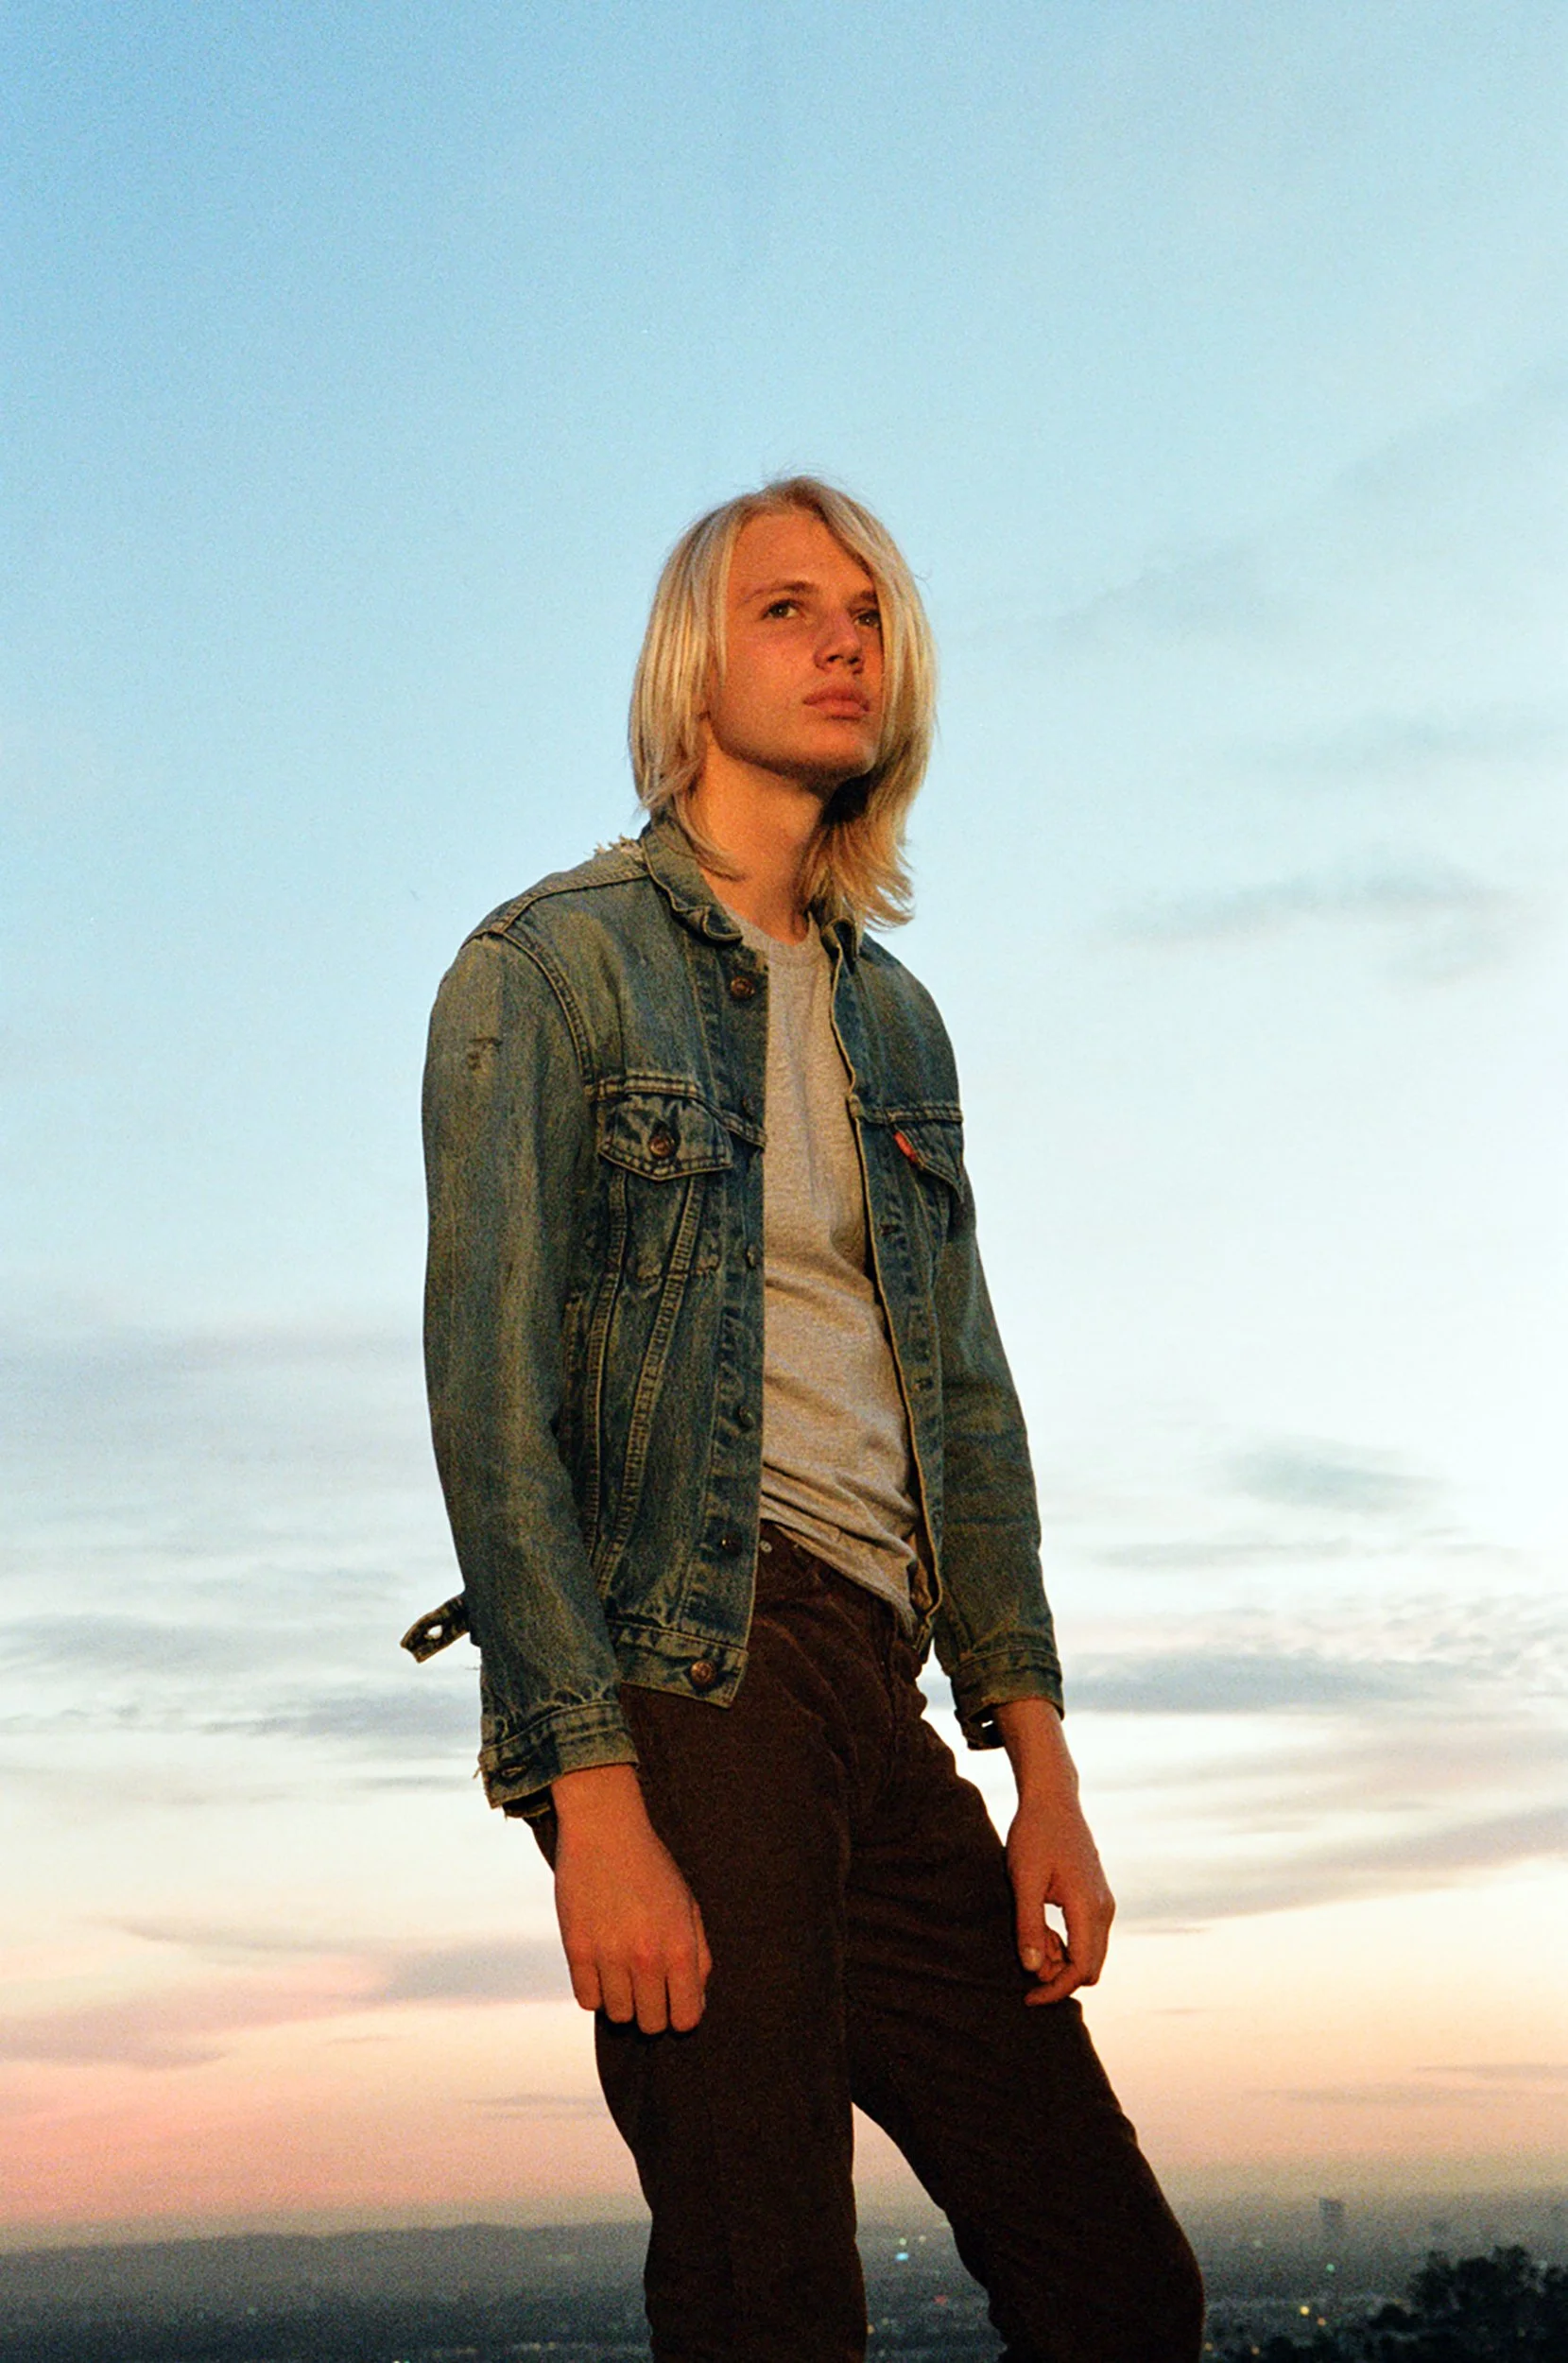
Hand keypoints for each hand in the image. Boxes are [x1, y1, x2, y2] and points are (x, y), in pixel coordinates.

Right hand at [550, 1764, 711, 2032]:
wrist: (605, 1829)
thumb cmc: (652, 1868)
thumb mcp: (689, 1906)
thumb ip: (698, 1957)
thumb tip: (695, 2004)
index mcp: (680, 1946)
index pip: (685, 2019)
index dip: (681, 2014)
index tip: (673, 2000)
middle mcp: (646, 1957)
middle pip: (650, 2024)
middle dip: (652, 2011)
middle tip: (647, 1986)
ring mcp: (609, 1955)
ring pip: (618, 2015)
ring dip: (622, 2000)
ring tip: (622, 1972)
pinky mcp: (576, 1949)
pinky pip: (586, 2001)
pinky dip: (595, 1991)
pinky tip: (601, 1967)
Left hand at [992, 1697, 1114, 2005]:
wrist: (1052, 1800)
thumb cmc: (1034, 1835)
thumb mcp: (1024, 1880)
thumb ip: (1029, 1925)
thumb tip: (1033, 1970)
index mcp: (1088, 1907)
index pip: (1080, 1969)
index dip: (1054, 1990)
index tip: (1027, 1997)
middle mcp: (1104, 1909)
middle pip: (1090, 1968)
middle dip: (1058, 1976)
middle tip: (1026, 1956)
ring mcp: (1104, 1903)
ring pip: (1090, 1955)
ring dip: (1061, 1959)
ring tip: (1031, 1935)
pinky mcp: (1098, 1898)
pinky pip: (1088, 1938)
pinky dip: (1067, 1944)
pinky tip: (1043, 1926)